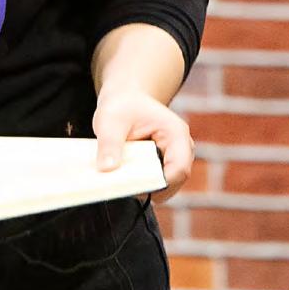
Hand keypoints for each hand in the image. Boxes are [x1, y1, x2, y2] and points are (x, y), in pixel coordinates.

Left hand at [91, 82, 194, 203]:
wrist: (125, 100)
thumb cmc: (121, 106)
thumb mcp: (110, 121)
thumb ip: (109, 144)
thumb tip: (107, 169)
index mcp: (176, 134)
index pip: (179, 169)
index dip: (159, 184)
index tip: (133, 188)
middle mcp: (181, 148)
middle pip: (174, 181)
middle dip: (150, 189)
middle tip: (122, 188)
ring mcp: (175, 158)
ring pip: (167, 186)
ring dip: (145, 188)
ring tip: (122, 182)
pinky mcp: (164, 166)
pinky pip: (157, 184)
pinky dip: (142, 185)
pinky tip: (125, 180)